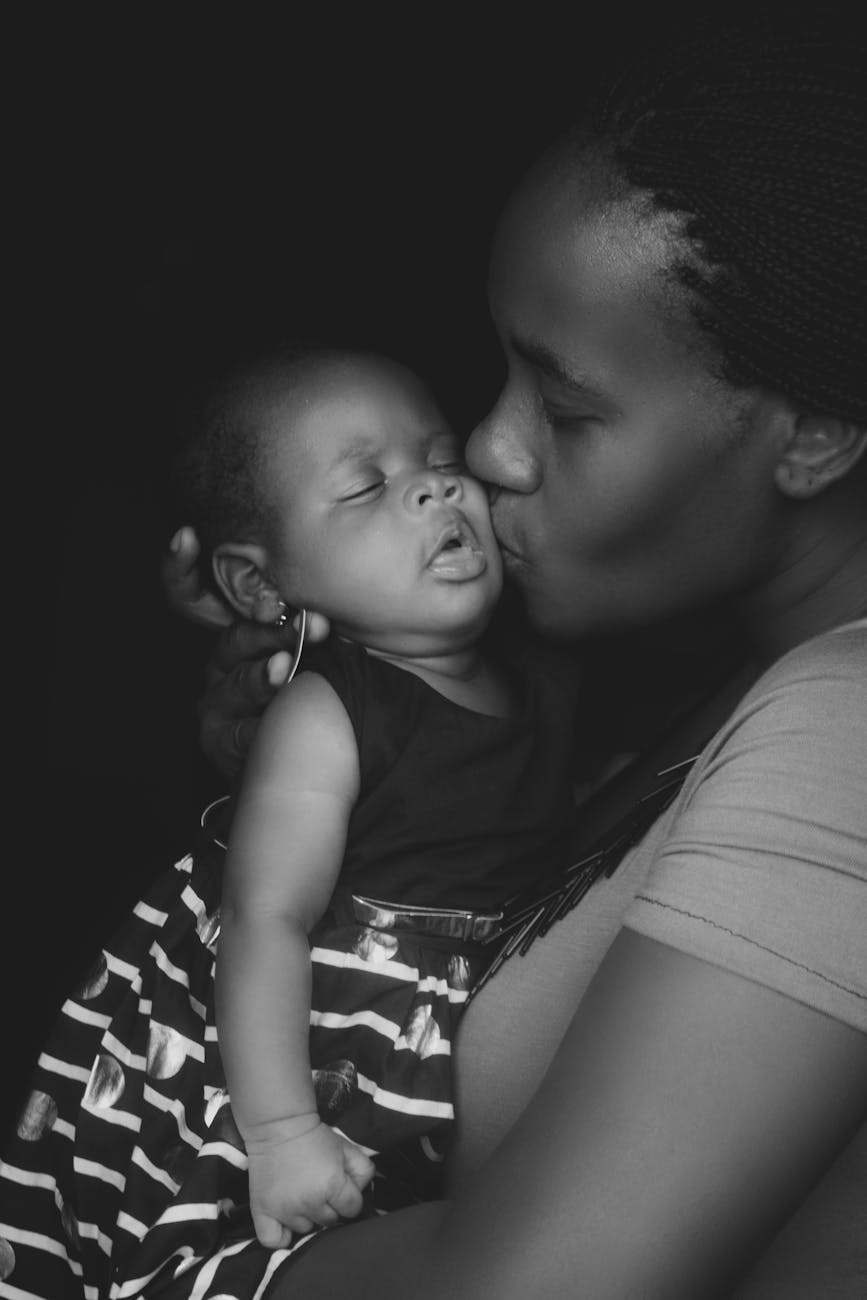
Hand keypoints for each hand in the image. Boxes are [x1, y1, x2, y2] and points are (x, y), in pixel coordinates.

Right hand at [163, 526, 330, 779]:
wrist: (315, 753)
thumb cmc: (321, 686)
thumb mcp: (319, 641)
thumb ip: (314, 608)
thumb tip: (338, 554)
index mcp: (239, 631)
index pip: (193, 593)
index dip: (181, 567)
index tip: (184, 537)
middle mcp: (222, 662)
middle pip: (233, 639)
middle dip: (270, 631)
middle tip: (307, 624)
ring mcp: (219, 700)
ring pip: (237, 682)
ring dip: (262, 676)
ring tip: (284, 670)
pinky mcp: (222, 740)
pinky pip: (241, 732)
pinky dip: (258, 726)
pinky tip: (268, 724)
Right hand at [245, 1115, 375, 1248]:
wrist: (279, 1126)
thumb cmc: (314, 1137)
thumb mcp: (346, 1147)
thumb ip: (363, 1170)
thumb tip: (361, 1192)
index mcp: (332, 1185)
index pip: (352, 1209)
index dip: (350, 1198)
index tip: (341, 1188)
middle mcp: (310, 1202)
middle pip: (330, 1221)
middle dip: (330, 1206)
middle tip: (320, 1187)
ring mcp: (285, 1210)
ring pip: (306, 1229)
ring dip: (307, 1216)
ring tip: (302, 1195)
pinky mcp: (262, 1211)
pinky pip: (274, 1240)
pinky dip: (281, 1235)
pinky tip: (286, 1220)